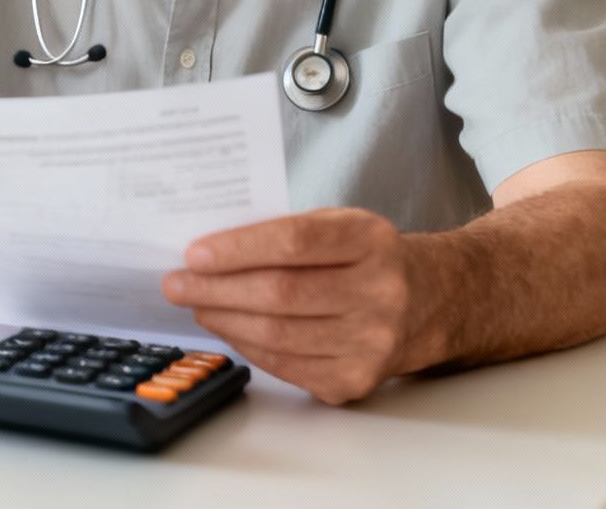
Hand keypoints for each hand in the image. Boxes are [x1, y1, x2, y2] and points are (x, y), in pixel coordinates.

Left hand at [161, 207, 427, 404]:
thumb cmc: (364, 258)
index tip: (193, 254)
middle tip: (175, 283)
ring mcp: (372, 342)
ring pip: (278, 334)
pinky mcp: (357, 380)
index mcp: (371, 240)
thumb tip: (206, 252)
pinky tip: (227, 327)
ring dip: (224, 319)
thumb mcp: (338, 225)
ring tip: (195, 304)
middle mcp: (380, 293)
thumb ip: (283, 232)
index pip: (294, 243)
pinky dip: (247, 346)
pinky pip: (285, 365)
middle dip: (216, 289)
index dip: (238, 249)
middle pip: (280, 294)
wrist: (430, 302)